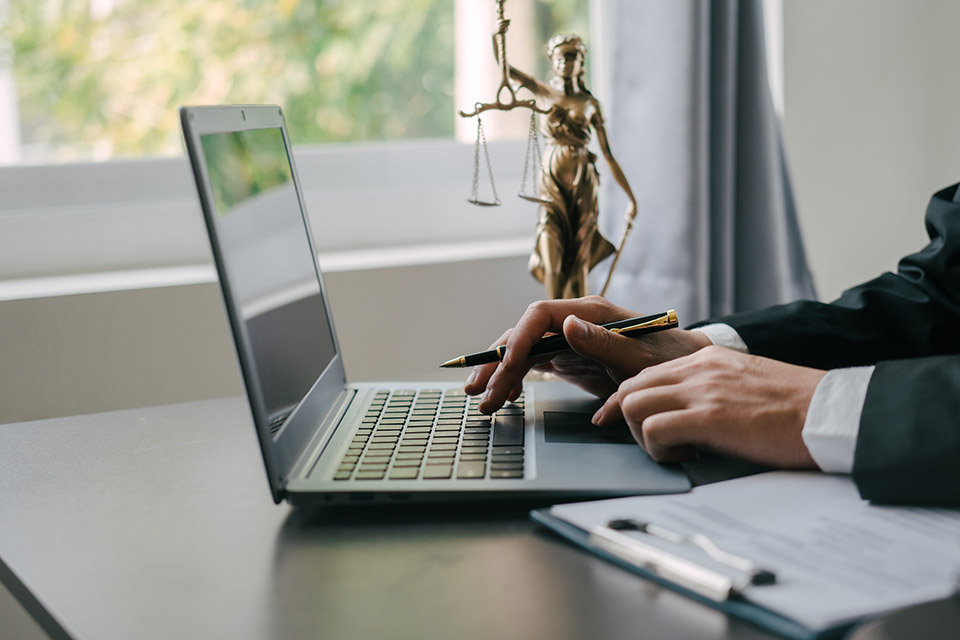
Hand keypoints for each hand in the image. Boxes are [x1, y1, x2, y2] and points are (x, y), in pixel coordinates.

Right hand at [464, 296, 711, 412]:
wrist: (687, 369)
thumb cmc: (670, 360)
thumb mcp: (640, 357)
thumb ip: (604, 342)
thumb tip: (566, 325)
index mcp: (590, 313)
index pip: (540, 315)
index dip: (517, 338)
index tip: (505, 365)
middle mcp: (573, 322)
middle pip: (523, 334)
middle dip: (497, 362)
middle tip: (478, 391)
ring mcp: (568, 339)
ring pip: (522, 351)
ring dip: (500, 375)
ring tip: (482, 402)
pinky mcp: (568, 358)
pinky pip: (533, 365)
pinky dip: (516, 380)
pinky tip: (504, 397)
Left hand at [593, 346, 825, 467]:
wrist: (831, 411)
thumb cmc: (797, 407)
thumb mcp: (746, 382)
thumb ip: (713, 388)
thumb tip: (690, 413)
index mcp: (707, 359)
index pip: (646, 374)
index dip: (627, 401)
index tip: (618, 420)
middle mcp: (698, 368)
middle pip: (630, 387)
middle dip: (629, 419)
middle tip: (655, 444)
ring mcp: (701, 390)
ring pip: (633, 405)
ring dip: (643, 436)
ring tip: (674, 451)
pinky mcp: (708, 417)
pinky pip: (653, 429)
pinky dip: (658, 450)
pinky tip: (685, 458)